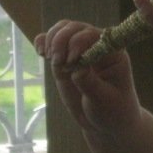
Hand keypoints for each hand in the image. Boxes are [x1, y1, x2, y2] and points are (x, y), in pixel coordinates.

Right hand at [34, 20, 142, 141]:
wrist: (106, 123)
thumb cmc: (112, 110)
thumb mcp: (103, 100)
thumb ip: (90, 83)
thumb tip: (77, 69)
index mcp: (113, 52)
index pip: (93, 35)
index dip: (78, 42)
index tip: (71, 61)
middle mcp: (97, 46)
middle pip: (75, 28)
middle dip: (61, 41)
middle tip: (57, 63)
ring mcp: (79, 51)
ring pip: (62, 31)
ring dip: (51, 40)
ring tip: (50, 58)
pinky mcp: (65, 59)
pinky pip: (52, 42)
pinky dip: (43, 42)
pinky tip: (40, 51)